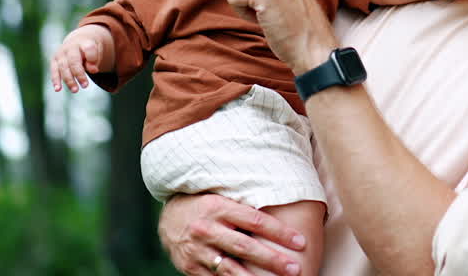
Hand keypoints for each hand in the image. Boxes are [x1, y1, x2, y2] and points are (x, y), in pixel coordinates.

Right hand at [49, 24, 112, 92]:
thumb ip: (95, 60)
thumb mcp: (97, 51)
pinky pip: (54, 70)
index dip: (92, 59)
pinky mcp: (54, 59)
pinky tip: (57, 89)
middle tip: (85, 86)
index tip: (95, 70)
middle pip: (74, 61)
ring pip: (63, 67)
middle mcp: (71, 46)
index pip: (88, 49)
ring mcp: (61, 52)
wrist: (78, 40)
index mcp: (84, 42)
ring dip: (69, 80)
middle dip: (79, 74)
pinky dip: (56, 80)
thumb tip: (93, 70)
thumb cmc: (90, 48)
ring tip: (75, 90)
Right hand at [160, 193, 305, 275]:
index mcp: (218, 207)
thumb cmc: (205, 206)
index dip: (279, 232)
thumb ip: (244, 208)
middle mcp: (206, 229)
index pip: (255, 220)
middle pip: (245, 246)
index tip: (300, 241)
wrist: (168, 219)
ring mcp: (197, 250)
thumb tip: (281, 206)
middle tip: (294, 268)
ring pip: (230, 268)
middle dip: (272, 259)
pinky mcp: (190, 267)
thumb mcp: (222, 199)